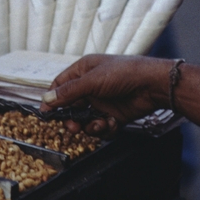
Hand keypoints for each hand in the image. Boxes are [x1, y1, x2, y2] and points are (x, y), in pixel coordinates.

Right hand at [41, 54, 170, 133]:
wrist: (152, 85)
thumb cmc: (124, 73)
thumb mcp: (92, 80)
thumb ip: (69, 92)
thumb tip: (47, 99)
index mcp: (84, 71)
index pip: (61, 85)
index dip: (53, 99)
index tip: (46, 114)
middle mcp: (91, 86)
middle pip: (71, 107)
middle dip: (72, 119)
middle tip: (74, 127)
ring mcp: (102, 101)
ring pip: (85, 120)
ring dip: (90, 125)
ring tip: (99, 124)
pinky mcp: (113, 115)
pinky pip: (100, 126)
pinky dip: (105, 128)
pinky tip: (112, 123)